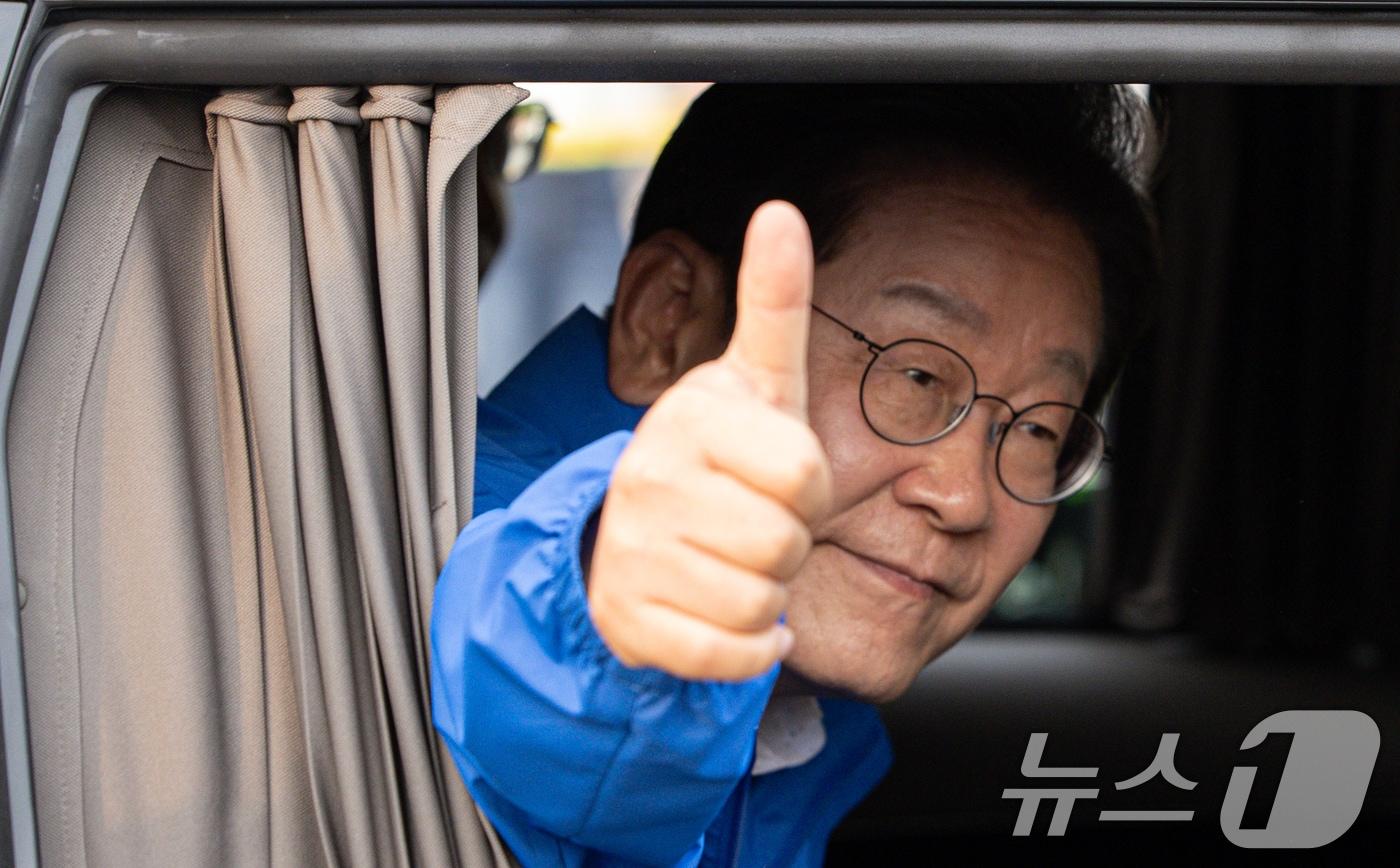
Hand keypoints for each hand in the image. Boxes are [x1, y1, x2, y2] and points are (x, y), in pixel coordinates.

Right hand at [587, 201, 833, 680]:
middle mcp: (647, 481)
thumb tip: (781, 209)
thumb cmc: (717, 456)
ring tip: (727, 561)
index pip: (805, 474)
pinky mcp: (631, 623)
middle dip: (786, 545)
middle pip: (785, 545)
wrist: (629, 537)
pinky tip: (724, 612)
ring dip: (765, 595)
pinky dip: (747, 648)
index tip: (773, 474)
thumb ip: (774, 302)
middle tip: (747, 522)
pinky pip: (731, 656)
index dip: (809, 486)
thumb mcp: (753, 380)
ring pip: (760, 604)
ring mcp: (633, 555)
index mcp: (689, 417)